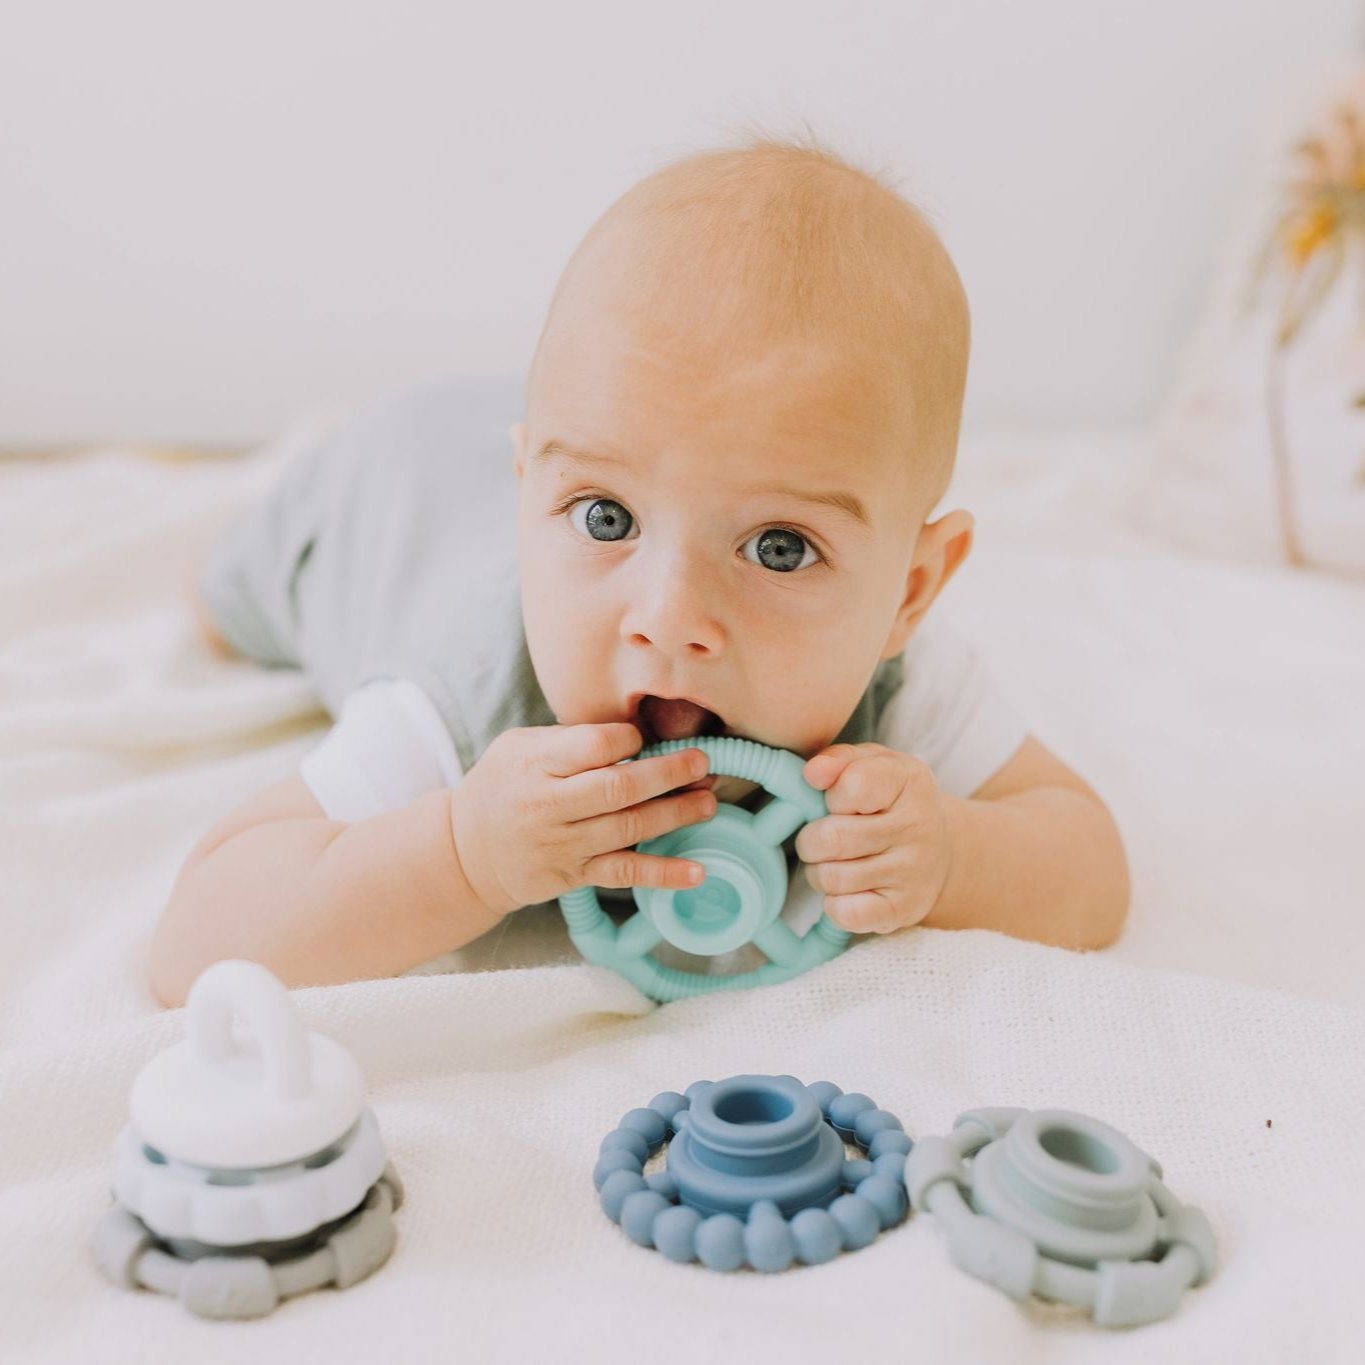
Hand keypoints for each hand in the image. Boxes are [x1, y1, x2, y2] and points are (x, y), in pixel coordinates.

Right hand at [448, 724, 716, 915]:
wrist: (464, 852)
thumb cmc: (502, 786)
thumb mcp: (519, 748)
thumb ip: (569, 739)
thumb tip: (632, 734)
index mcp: (535, 763)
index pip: (593, 745)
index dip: (628, 738)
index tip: (643, 736)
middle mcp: (549, 805)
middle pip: (618, 788)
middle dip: (667, 774)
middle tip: (702, 763)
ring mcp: (564, 845)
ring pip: (628, 829)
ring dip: (675, 815)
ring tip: (709, 802)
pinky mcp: (574, 876)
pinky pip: (624, 874)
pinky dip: (663, 874)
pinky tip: (697, 871)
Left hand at [795, 742, 953, 934]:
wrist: (940, 852)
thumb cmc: (892, 802)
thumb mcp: (873, 765)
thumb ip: (839, 759)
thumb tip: (812, 773)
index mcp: (909, 782)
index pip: (851, 786)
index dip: (830, 796)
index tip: (837, 802)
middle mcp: (917, 827)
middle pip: (832, 838)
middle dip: (812, 840)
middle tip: (821, 839)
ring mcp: (912, 873)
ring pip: (832, 877)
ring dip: (819, 872)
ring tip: (834, 862)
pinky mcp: (902, 910)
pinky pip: (845, 913)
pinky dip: (833, 904)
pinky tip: (847, 890)